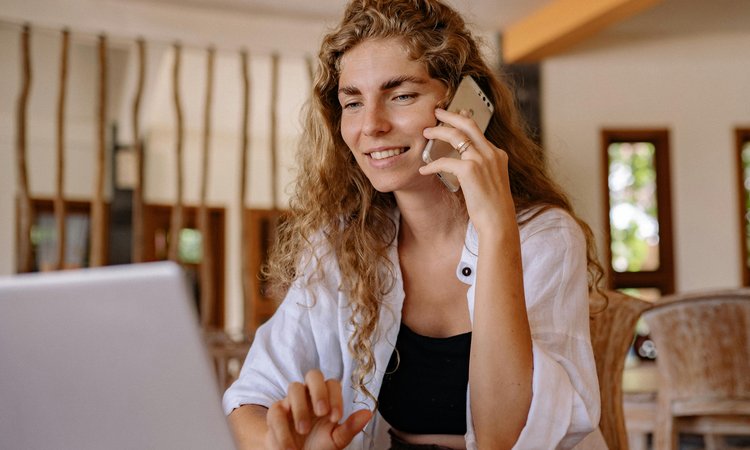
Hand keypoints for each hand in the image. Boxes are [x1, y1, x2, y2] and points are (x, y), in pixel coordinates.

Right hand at [265, 369, 372, 449]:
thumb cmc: (318, 446)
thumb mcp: (335, 440)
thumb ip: (350, 427)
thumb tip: (368, 413)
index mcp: (326, 398)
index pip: (332, 384)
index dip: (335, 398)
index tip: (336, 418)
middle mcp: (309, 395)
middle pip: (313, 375)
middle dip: (318, 391)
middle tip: (321, 412)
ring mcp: (291, 401)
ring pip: (294, 387)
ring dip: (300, 409)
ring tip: (303, 431)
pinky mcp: (275, 413)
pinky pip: (276, 411)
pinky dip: (282, 429)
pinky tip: (289, 446)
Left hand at [420, 108, 516, 236]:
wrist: (498, 222)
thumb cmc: (493, 207)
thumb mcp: (491, 181)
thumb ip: (482, 168)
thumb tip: (465, 164)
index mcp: (498, 154)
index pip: (478, 131)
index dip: (464, 121)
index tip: (456, 114)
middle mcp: (491, 153)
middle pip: (468, 124)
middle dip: (450, 115)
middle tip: (437, 113)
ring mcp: (481, 159)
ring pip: (455, 135)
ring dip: (438, 132)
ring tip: (426, 133)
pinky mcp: (469, 170)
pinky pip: (444, 161)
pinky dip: (431, 165)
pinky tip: (423, 170)